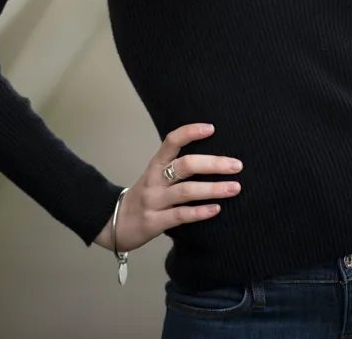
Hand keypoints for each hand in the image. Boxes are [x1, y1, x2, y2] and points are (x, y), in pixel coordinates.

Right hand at [93, 123, 242, 250]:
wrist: (114, 224)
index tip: (211, 128)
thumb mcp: (155, 176)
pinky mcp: (155, 221)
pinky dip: (200, 212)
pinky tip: (216, 209)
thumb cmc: (145, 197)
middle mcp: (154, 180)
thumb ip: (176, 167)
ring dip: (213, 189)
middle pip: (185, 166)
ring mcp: (154, 201)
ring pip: (186, 191)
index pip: (171, 141)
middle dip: (213, 164)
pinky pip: (180, 215)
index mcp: (155, 165)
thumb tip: (213, 158)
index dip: (190, 132)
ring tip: (235, 187)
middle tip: (236, 165)